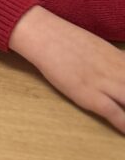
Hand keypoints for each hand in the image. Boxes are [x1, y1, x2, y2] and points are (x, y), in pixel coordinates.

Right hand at [10, 6, 124, 133]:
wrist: (43, 35)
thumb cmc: (66, 39)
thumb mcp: (97, 47)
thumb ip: (115, 62)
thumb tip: (122, 71)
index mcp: (120, 59)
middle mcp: (116, 71)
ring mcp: (103, 83)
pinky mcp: (88, 94)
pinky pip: (114, 113)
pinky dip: (124, 125)